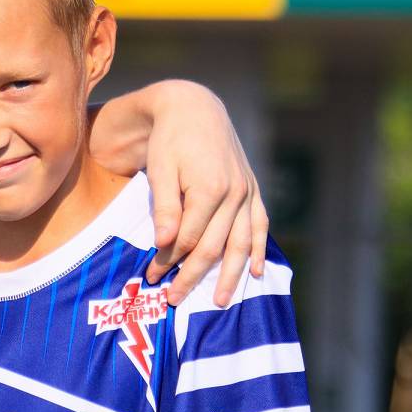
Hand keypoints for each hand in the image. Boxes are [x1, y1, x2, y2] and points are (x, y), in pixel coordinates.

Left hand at [139, 81, 267, 306]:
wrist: (194, 109)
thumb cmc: (169, 140)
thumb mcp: (160, 170)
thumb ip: (165, 208)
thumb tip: (164, 244)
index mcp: (210, 189)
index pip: (189, 238)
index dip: (169, 260)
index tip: (151, 276)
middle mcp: (235, 193)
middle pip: (215, 246)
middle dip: (193, 275)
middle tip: (174, 299)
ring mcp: (247, 192)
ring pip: (241, 243)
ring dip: (231, 275)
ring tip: (220, 302)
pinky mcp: (252, 190)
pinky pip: (260, 225)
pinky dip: (259, 249)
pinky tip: (255, 272)